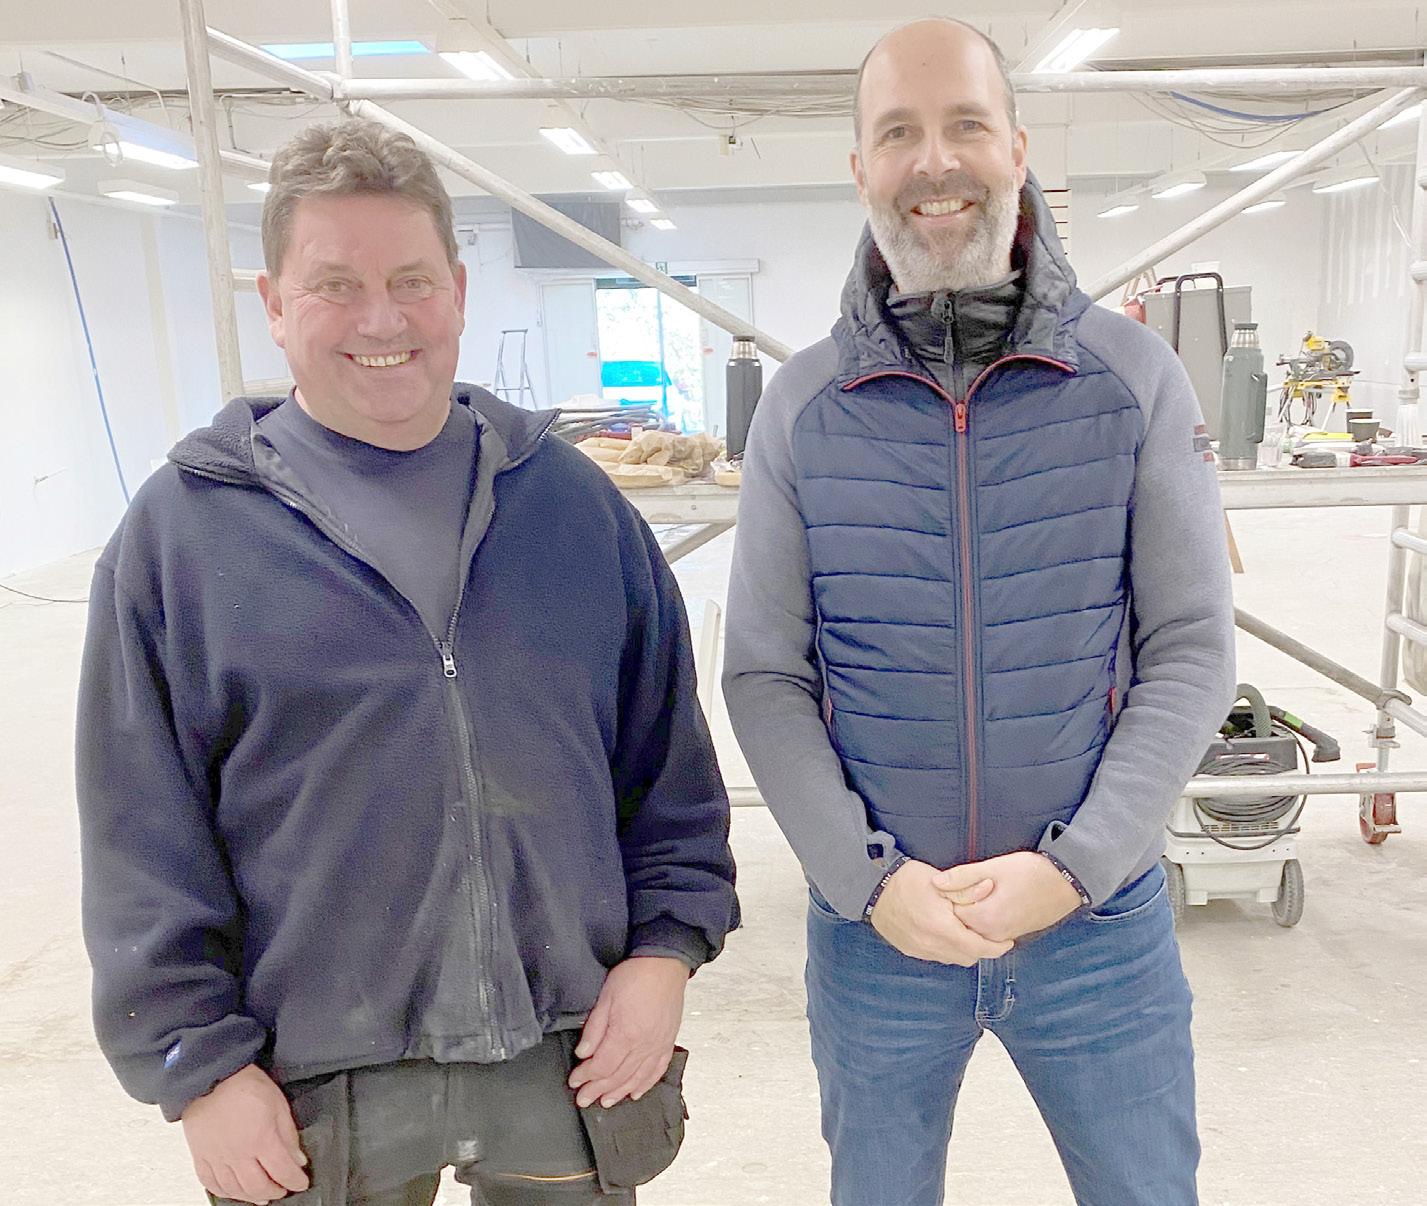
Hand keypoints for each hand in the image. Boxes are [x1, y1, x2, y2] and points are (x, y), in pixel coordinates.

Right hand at [181, 1064, 308, 1203]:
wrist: (211, 1076)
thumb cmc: (244, 1084)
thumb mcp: (278, 1103)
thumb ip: (288, 1134)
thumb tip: (298, 1159)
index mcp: (261, 1140)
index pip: (283, 1171)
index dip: (295, 1181)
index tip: (301, 1183)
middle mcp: (238, 1154)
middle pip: (259, 1186)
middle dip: (275, 1191)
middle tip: (283, 1190)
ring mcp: (217, 1158)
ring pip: (235, 1190)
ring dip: (251, 1197)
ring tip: (262, 1196)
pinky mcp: (201, 1156)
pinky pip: (211, 1183)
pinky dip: (224, 1192)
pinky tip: (233, 1191)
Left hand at [569, 955, 688, 1107]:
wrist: (665, 964)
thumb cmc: (635, 975)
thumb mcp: (606, 996)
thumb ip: (595, 1028)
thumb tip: (584, 1053)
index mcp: (626, 1033)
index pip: (602, 1066)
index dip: (586, 1076)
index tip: (574, 1081)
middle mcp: (644, 1045)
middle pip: (617, 1076)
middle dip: (597, 1090)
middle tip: (583, 1099)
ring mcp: (658, 1046)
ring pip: (637, 1078)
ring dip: (619, 1092)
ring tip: (605, 1102)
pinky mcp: (668, 1042)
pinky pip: (657, 1070)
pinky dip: (646, 1084)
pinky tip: (636, 1092)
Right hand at [870, 859, 1010, 964]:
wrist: (872, 889)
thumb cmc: (906, 881)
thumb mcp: (940, 881)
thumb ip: (966, 889)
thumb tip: (990, 888)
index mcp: (941, 928)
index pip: (978, 947)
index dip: (997, 947)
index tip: (1007, 941)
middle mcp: (931, 945)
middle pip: (968, 957)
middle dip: (981, 948)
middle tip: (988, 934)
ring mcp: (919, 950)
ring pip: (952, 959)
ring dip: (964, 949)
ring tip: (967, 932)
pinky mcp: (910, 950)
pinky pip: (936, 956)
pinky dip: (947, 949)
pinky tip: (946, 933)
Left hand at [935, 852, 1082, 942]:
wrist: (1067, 883)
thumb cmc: (1031, 871)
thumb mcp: (994, 868)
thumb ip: (963, 876)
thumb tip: (935, 883)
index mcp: (985, 918)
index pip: (949, 914)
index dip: (943, 897)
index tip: (945, 883)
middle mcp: (992, 934)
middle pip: (959, 925)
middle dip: (952, 908)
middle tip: (953, 886)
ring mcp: (1003, 936)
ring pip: (972, 929)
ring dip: (966, 913)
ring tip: (968, 891)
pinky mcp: (1012, 933)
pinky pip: (986, 931)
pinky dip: (979, 919)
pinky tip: (983, 901)